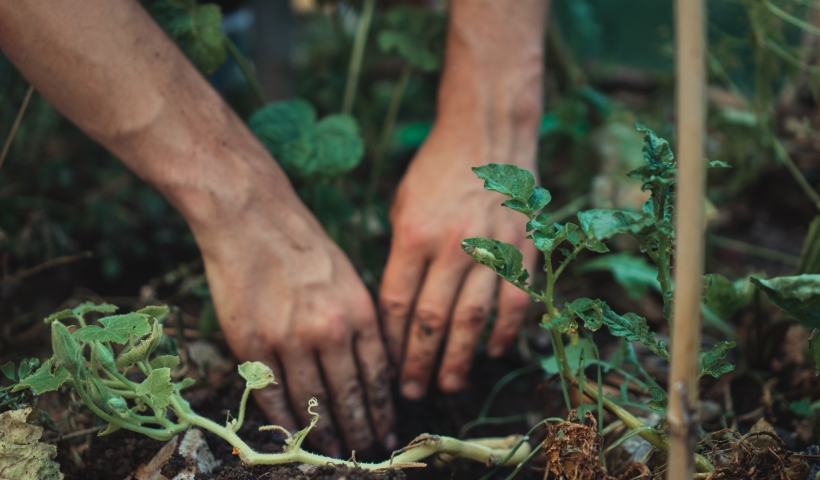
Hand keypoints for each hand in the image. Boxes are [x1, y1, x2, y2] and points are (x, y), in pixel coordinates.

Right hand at [196, 188, 394, 455]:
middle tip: (365, 452)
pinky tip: (293, 434)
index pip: (377, 377)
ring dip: (324, 433)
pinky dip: (283, 420)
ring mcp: (289, 340)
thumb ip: (361, 323)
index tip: (387, 432)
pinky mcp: (252, 344)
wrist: (251, 217)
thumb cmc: (303, 244)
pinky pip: (272, 395)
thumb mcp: (348, 278)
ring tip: (333, 451)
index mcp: (359, 312)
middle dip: (359, 430)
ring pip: (311, 403)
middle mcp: (329, 331)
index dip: (382, 411)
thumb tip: (372, 369)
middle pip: (349, 397)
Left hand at [379, 125, 537, 399]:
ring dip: (459, 359)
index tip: (384, 367)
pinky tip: (491, 352)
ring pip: (473, 320)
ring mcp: (490, 249)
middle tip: (411, 393)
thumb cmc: (435, 171)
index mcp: (413, 235)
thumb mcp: (402, 206)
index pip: (395, 303)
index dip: (389, 341)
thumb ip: (400, 255)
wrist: (487, 134)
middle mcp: (451, 246)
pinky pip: (514, 301)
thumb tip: (397, 308)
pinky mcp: (521, 248)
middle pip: (431, 321)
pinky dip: (503, 331)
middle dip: (418, 363)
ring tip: (448, 386)